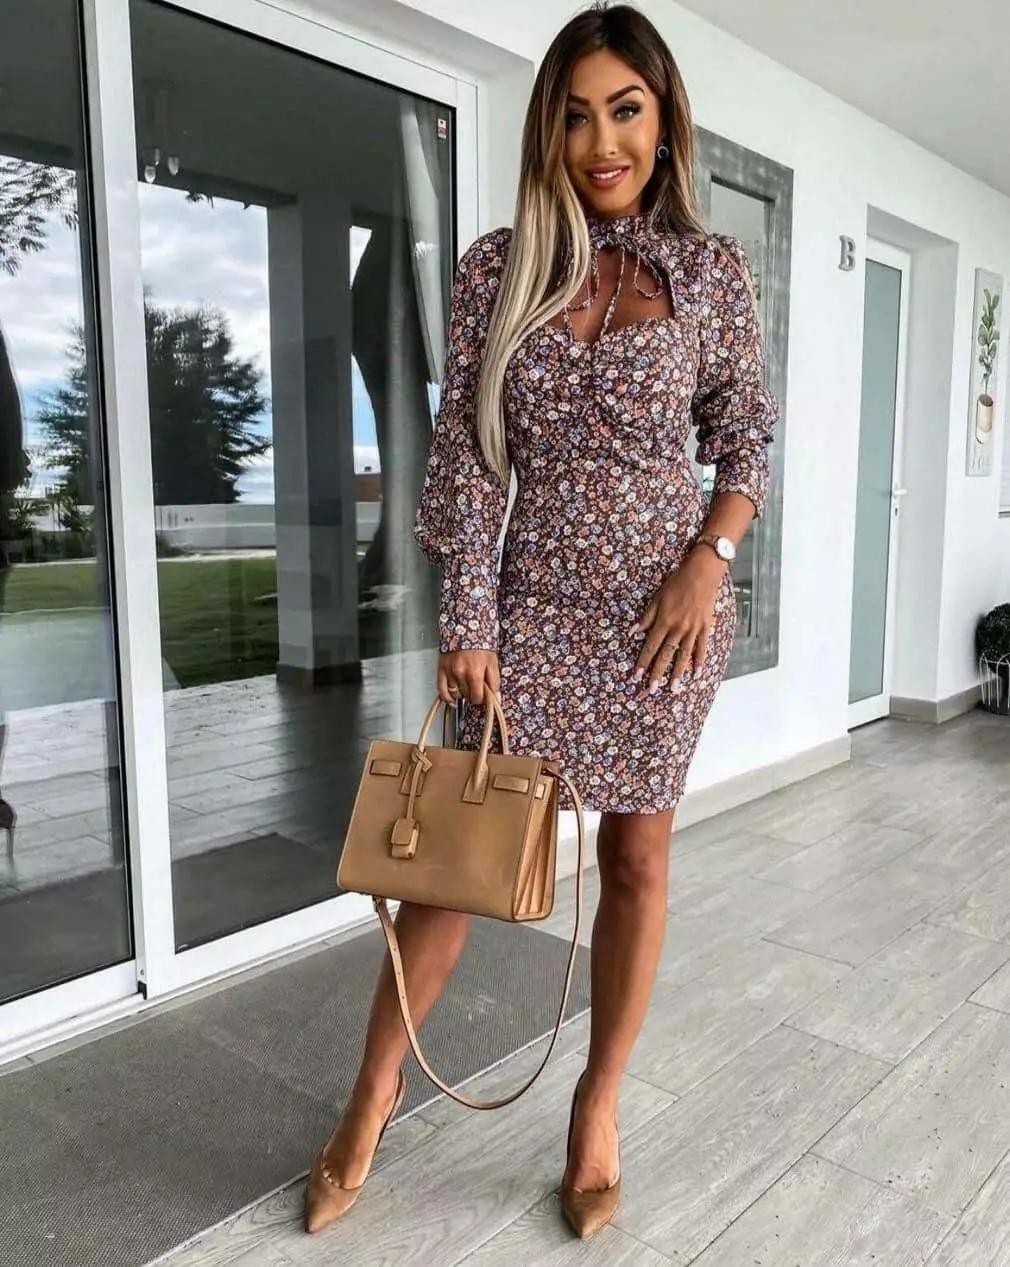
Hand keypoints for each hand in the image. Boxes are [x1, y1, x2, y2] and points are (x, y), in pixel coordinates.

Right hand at [437, 649, 499, 705]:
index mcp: (475, 674)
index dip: (481, 698)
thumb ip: (494, 682)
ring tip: (466, 686)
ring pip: (455, 694)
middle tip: (475, 687)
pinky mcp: (441, 669)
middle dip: (472, 694)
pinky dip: (446, 697)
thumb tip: (496, 698)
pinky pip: (441, 690)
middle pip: (466, 696)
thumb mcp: (492, 662)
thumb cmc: (480, 643)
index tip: (482, 694)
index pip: (477, 698)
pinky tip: (452, 698)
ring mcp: (449, 672)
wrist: (465, 628)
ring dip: (461, 693)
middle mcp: (460, 674)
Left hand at [632, 547, 725, 691]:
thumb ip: (647, 617)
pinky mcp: (705, 627)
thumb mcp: (657, 597)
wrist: (702, 574)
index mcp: (664, 621)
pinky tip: (696, 674)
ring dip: (678, 673)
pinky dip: (699, 661)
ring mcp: (693, 630)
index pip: (651, 646)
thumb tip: (633, 632)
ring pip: (684, 656)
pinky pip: (702, 648)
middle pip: (666, 655)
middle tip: (652, 689)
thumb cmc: (677, 583)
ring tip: (673, 688)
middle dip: (658, 673)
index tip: (636, 675)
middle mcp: (678, 629)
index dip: (643, 662)